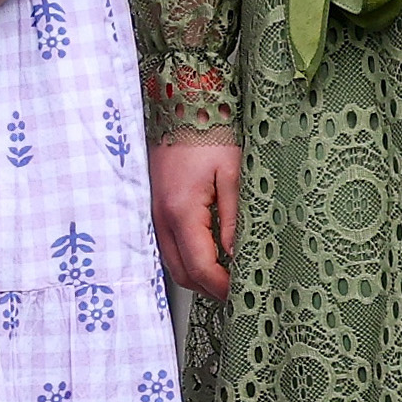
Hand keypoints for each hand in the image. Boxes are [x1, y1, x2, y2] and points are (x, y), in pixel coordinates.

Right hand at [150, 136, 239, 301]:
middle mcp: (162, 218)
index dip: (223, 287)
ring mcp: (155, 214)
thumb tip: (239, 256)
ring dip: (200, 275)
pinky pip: (170, 247)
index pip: (201, 267)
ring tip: (230, 275)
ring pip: (174, 264)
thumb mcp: (233, 176)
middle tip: (240, 290)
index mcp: (182, 211)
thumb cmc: (208, 134)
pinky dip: (190, 259)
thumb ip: (234, 220)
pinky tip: (212, 255)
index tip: (246, 293)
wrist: (181, 108)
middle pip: (182, 274)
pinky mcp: (158, 209)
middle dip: (210, 288)